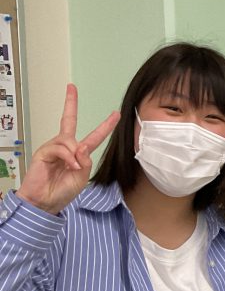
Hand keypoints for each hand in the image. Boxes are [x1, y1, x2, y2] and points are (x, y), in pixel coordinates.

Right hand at [17, 84, 119, 213]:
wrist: (46, 203)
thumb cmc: (63, 192)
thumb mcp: (82, 177)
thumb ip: (86, 161)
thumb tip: (81, 146)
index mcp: (78, 154)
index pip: (93, 136)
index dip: (105, 125)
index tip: (115, 114)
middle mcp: (65, 147)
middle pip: (68, 120)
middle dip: (70, 103)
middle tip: (71, 87)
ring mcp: (53, 148)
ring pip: (69, 140)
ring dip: (75, 154)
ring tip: (73, 168)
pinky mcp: (43, 152)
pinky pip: (60, 148)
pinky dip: (68, 157)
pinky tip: (69, 166)